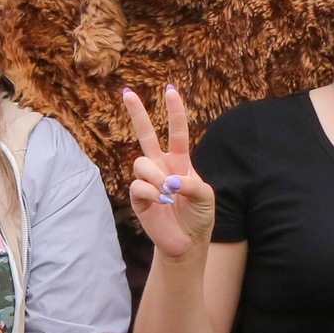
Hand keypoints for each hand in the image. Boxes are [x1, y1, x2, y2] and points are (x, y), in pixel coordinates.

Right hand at [122, 86, 216, 258]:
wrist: (187, 242)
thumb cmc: (199, 216)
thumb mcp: (206, 196)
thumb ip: (190, 184)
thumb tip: (168, 182)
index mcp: (179, 161)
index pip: (176, 132)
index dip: (174, 111)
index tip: (170, 90)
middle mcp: (161, 167)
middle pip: (145, 134)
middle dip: (137, 113)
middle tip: (127, 92)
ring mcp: (148, 181)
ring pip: (141, 163)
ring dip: (156, 177)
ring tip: (168, 193)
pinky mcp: (138, 198)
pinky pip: (138, 185)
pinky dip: (152, 193)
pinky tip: (162, 202)